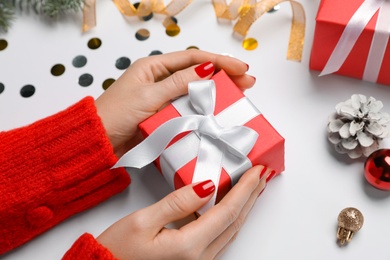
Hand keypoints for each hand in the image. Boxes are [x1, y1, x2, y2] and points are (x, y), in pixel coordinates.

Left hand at [95, 49, 254, 156]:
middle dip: (223, 75)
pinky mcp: (165, 115)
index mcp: (154, 67)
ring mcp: (164, 98)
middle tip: (246, 81)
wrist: (99, 142)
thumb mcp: (149, 95)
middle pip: (198, 73)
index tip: (239, 68)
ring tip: (238, 95)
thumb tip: (206, 69)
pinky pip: (188, 109)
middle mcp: (160, 80)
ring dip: (216, 93)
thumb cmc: (116, 114)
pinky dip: (204, 109)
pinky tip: (217, 111)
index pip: (192, 59)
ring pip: (196, 92)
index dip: (218, 62)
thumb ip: (178, 84)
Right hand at [96, 165, 271, 259]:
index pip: (227, 211)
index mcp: (188, 248)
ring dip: (243, 207)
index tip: (257, 171)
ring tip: (251, 188)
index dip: (245, 189)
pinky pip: (218, 237)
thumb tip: (206, 186)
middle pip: (235, 222)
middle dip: (251, 196)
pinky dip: (228, 218)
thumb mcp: (143, 221)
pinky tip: (229, 206)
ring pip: (229, 231)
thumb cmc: (116, 251)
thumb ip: (178, 203)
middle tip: (262, 175)